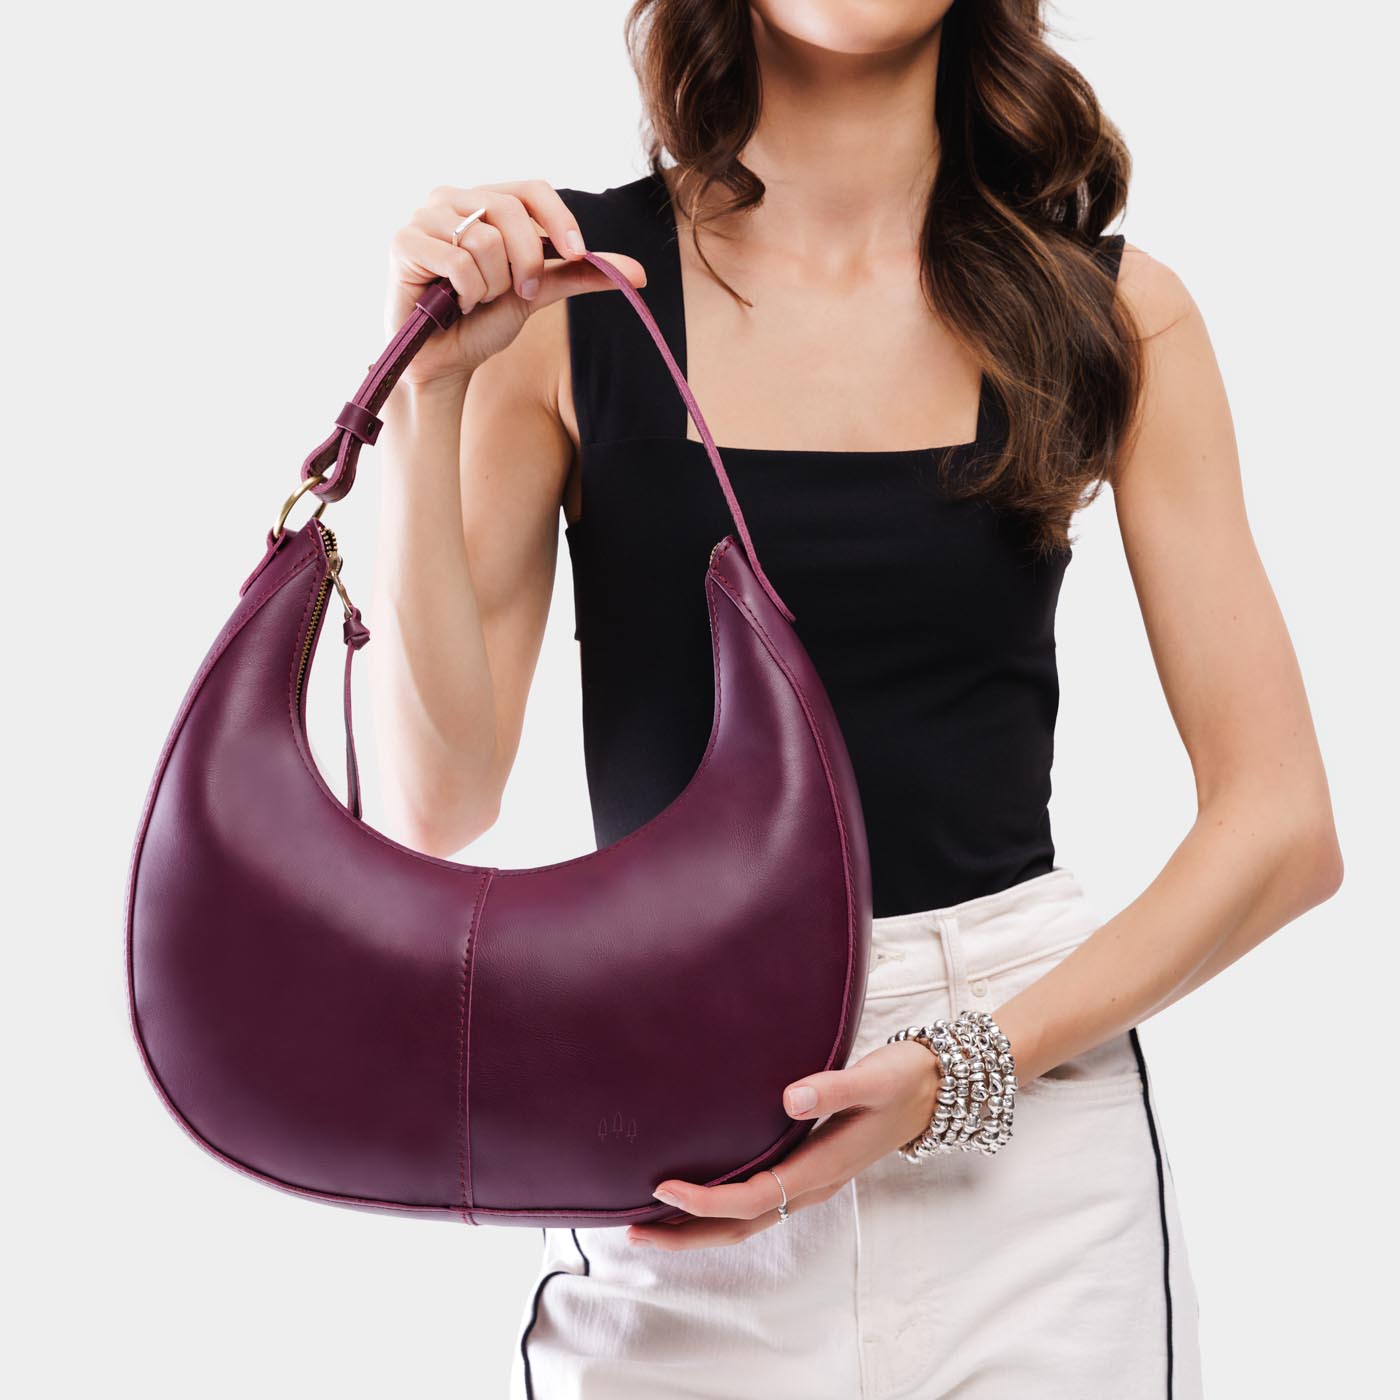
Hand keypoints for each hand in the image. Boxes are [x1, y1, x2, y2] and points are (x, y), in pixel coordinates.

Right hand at [386, 180, 646, 388]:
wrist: (443, 360)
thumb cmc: (482, 322)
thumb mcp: (538, 293)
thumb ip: (579, 275)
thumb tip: (638, 274)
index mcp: (486, 202)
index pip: (532, 189)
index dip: (560, 219)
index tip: (578, 254)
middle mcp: (453, 198)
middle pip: (511, 210)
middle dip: (525, 262)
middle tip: (516, 292)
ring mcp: (424, 216)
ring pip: (485, 239)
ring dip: (490, 285)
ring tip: (473, 299)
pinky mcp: (404, 240)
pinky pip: (457, 259)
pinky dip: (466, 292)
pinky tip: (453, 303)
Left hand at [626, 1039, 942, 1250]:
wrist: (935, 1091)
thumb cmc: (902, 1080)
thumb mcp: (873, 1078)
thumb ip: (832, 1087)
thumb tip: (789, 1097)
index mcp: (821, 1168)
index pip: (752, 1197)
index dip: (706, 1200)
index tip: (663, 1188)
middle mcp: (812, 1184)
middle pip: (742, 1225)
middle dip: (688, 1233)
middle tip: (635, 1230)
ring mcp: (811, 1181)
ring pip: (748, 1219)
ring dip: (700, 1227)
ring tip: (653, 1223)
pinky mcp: (809, 1168)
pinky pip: (759, 1202)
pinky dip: (723, 1208)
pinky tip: (701, 1194)